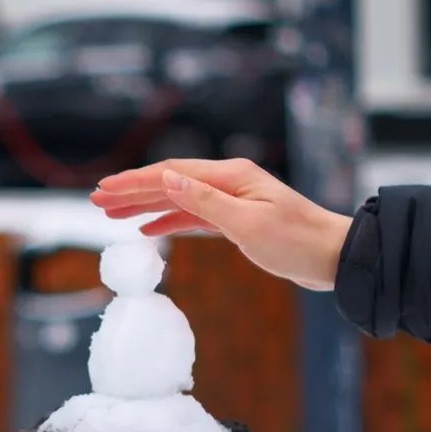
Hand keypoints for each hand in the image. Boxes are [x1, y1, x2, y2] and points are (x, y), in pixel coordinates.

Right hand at [88, 158, 353, 290]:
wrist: (334, 257)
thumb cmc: (296, 241)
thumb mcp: (246, 223)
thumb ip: (203, 200)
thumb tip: (166, 177)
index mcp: (230, 177)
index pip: (170, 174)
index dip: (133, 182)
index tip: (102, 189)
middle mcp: (228, 183)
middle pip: (169, 182)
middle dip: (132, 191)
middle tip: (96, 200)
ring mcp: (233, 201)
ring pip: (178, 200)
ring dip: (145, 206)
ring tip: (113, 214)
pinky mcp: (237, 220)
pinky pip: (193, 217)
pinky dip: (169, 221)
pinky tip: (148, 228)